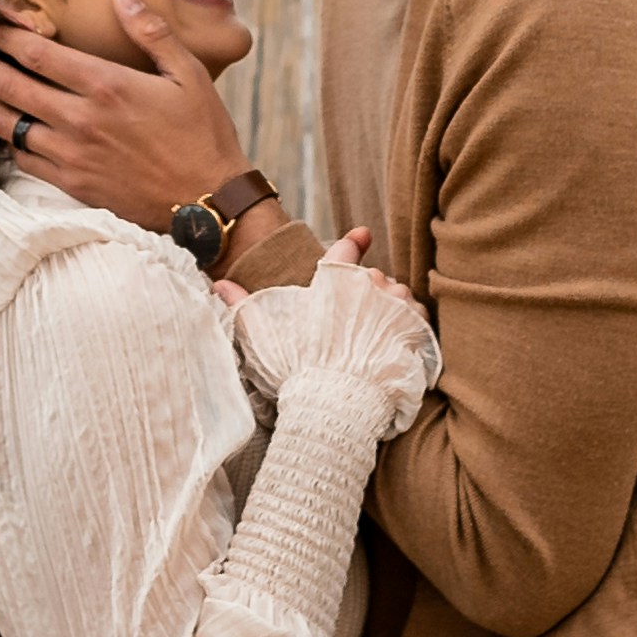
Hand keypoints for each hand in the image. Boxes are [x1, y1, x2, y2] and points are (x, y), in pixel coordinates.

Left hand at [0, 0, 249, 223]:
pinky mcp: (73, 184)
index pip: (37, 54)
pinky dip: (8, 141)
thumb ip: (151, 31)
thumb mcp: (188, 73)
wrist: (209, 200)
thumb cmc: (202, 134)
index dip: (5, 35)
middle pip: (12, 86)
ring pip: (9, 126)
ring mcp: (73, 155)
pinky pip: (24, 160)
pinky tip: (7, 129)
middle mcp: (81, 120)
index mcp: (107, 86)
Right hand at [236, 233, 436, 423]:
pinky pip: (420, 316)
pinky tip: (400, 339)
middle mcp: (369, 284)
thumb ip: (241, 304)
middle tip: (356, 320)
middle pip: (374, 277)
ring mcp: (396, 305)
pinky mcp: (416, 328)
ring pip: (400, 294)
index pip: (344, 250)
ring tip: (379, 331)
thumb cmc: (297, 366)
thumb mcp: (262, 331)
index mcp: (334, 280)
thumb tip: (216, 284)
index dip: (353, 242)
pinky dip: (412, 324)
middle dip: (367, 291)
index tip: (362, 235)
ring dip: (393, 307)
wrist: (337, 401)